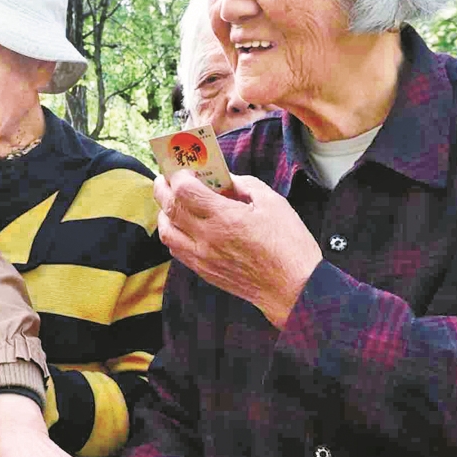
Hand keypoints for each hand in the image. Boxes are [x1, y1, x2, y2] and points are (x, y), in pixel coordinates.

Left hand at [154, 171, 321, 327]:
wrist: (293, 287)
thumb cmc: (288, 243)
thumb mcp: (272, 202)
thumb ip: (245, 185)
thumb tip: (225, 179)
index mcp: (224, 216)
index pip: (185, 191)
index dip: (179, 176)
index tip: (181, 169)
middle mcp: (207, 237)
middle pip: (170, 209)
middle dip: (162, 189)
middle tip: (164, 178)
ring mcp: (202, 257)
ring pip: (166, 232)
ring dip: (163, 214)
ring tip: (169, 203)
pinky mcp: (204, 272)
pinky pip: (176, 251)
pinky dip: (172, 235)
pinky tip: (180, 227)